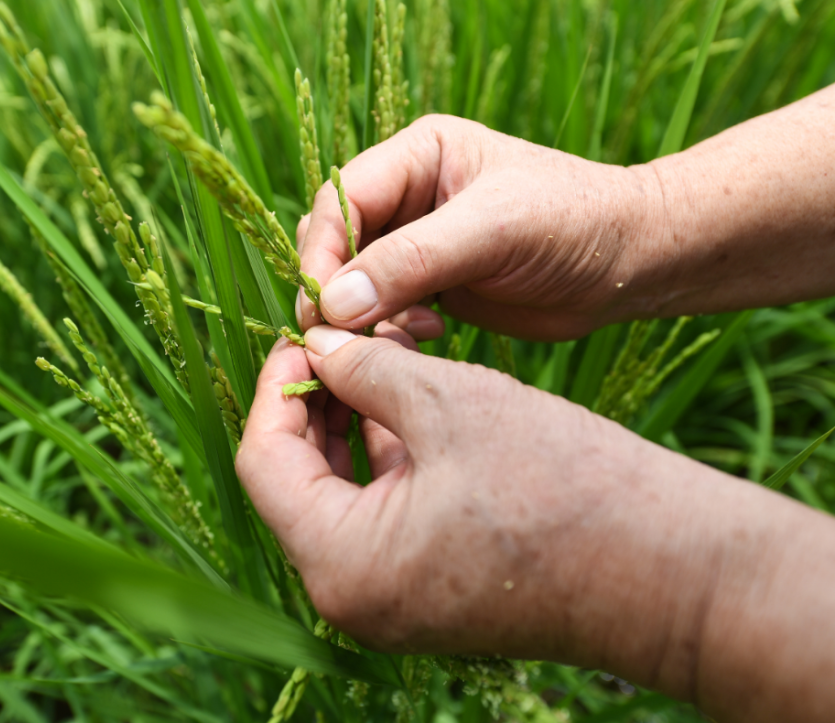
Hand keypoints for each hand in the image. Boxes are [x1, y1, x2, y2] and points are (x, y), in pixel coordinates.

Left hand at [237, 330, 834, 721]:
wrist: (671, 572)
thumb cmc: (562, 485)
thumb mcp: (449, 404)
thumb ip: (367, 369)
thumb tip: (319, 343)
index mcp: (340, 563)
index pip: (264, 461)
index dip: (278, 387)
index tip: (304, 334)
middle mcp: (351, 598)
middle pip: (296, 480)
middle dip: (317, 402)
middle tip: (342, 337)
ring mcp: (390, 602)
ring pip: (339, 495)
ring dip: (353, 424)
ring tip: (380, 354)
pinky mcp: (427, 593)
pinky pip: (380, 518)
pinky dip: (386, 459)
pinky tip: (408, 400)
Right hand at [296, 115, 668, 340]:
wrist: (633, 263)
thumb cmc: (574, 222)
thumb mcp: (494, 230)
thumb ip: (412, 262)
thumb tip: (335, 302)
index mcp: (418, 156)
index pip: (342, 200)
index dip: (324, 250)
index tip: (322, 305)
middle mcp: (410, 196)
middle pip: (339, 242)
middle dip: (334, 289)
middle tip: (335, 338)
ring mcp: (419, 243)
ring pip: (356, 281)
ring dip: (360, 316)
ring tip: (389, 339)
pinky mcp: (434, 286)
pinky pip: (385, 310)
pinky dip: (389, 330)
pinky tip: (426, 337)